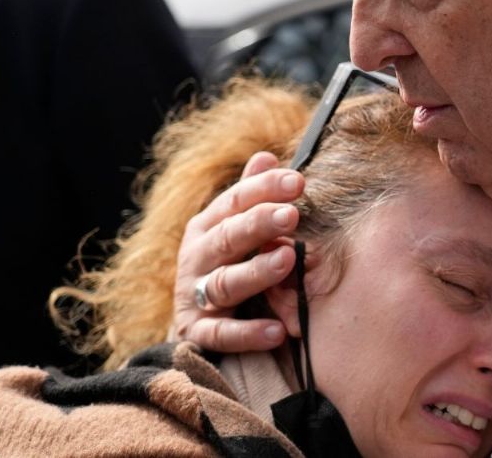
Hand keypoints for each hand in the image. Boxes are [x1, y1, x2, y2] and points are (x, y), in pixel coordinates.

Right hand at [173, 152, 303, 351]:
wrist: (194, 325)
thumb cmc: (227, 264)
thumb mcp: (235, 229)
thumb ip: (251, 196)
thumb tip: (267, 156)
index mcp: (208, 227)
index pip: (235, 202)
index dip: (263, 189)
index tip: (298, 181)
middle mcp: (198, 257)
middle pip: (228, 237)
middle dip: (259, 224)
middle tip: (291, 214)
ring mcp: (196, 296)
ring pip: (225, 283)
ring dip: (257, 272)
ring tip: (288, 260)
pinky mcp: (199, 334)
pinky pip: (222, 334)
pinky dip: (248, 333)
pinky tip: (277, 331)